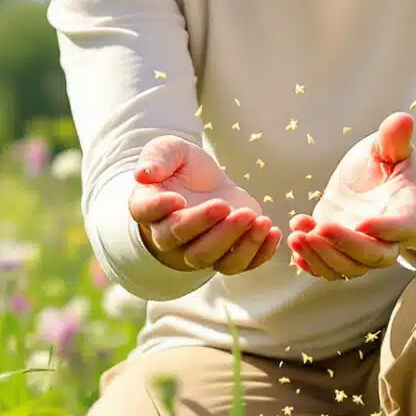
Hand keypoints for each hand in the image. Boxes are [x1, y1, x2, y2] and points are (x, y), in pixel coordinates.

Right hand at [126, 136, 280, 276]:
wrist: (207, 184)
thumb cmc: (184, 168)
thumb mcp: (171, 150)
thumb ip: (158, 157)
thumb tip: (143, 174)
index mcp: (148, 207)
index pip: (147, 212)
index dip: (160, 208)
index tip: (178, 198)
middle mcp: (167, 236)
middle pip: (182, 241)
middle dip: (207, 226)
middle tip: (228, 207)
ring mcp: (196, 251)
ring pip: (211, 259)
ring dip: (236, 242)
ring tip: (258, 219)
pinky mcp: (224, 256)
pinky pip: (238, 265)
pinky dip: (258, 253)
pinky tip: (272, 232)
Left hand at [289, 112, 415, 281]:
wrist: (375, 180)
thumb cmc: (387, 160)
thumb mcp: (390, 146)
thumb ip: (394, 138)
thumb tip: (402, 119)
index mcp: (409, 210)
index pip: (404, 226)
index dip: (386, 229)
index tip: (362, 223)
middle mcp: (389, 239)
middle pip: (375, 257)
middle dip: (346, 247)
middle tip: (320, 229)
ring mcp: (362, 249)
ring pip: (348, 268)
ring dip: (322, 257)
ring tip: (298, 235)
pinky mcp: (339, 250)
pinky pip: (328, 269)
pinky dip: (310, 263)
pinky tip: (294, 244)